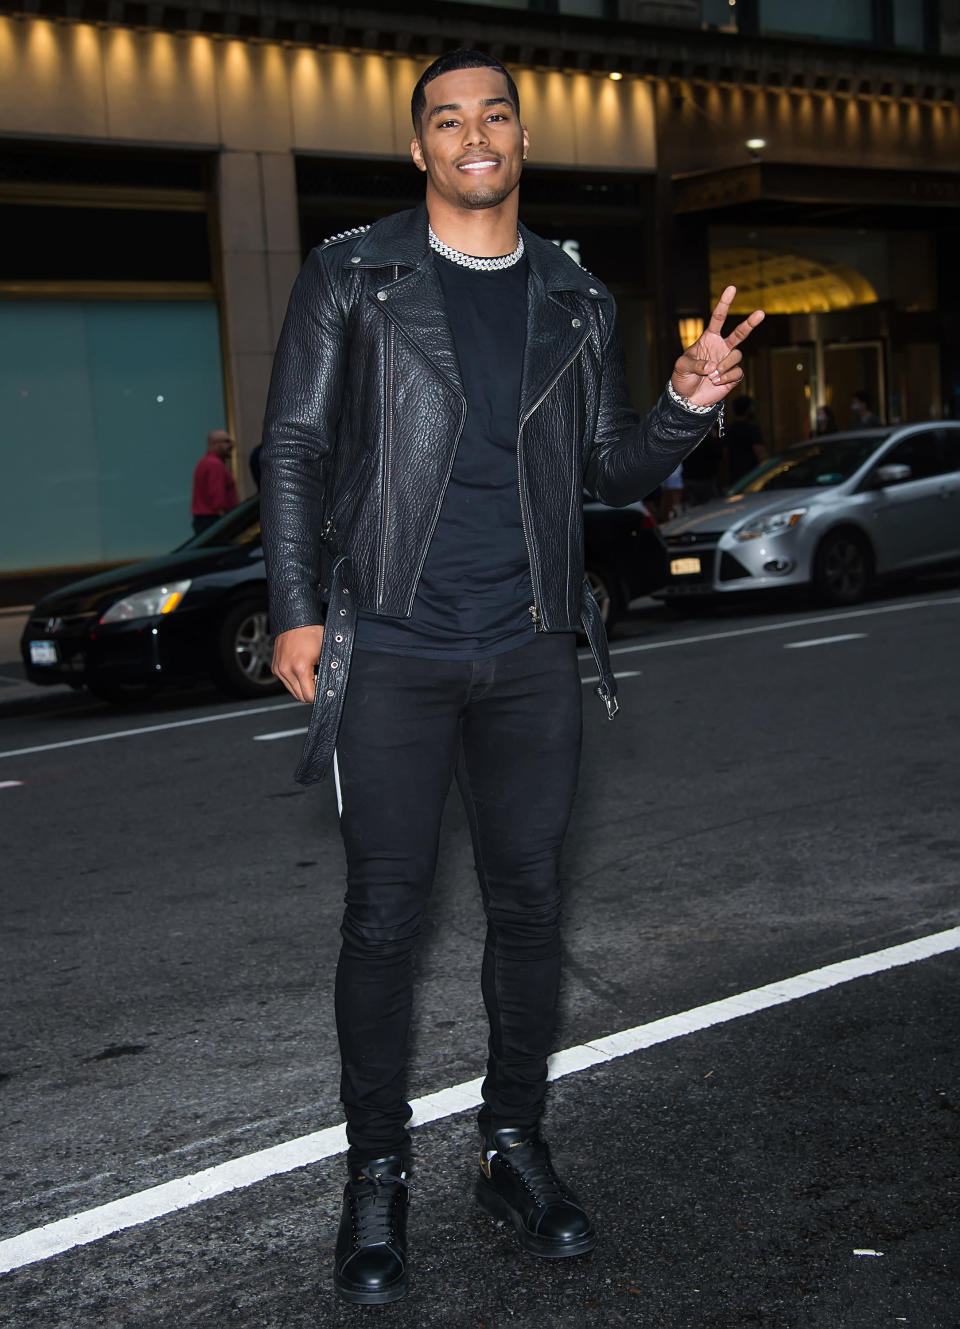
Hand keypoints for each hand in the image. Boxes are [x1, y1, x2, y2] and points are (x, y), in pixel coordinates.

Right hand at [271, 625, 324, 702]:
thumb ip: (325, 670)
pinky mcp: (275, 667)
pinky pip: (286, 682)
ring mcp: (279, 669)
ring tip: (309, 674)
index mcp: (300, 668)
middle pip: (299, 696)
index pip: (309, 696)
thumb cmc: (311, 632)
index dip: (318, 695)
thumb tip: (326, 683)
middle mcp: (286, 670)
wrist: (295, 620)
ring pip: (292, 691)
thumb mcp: (324, 652)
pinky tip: (301, 670)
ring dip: (301, 687)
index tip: (323, 690)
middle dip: (310, 692)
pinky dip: (294, 680)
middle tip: (317, 681)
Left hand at [671, 286, 764, 407]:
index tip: (732, 288)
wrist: (688, 398)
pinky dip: (726, 377)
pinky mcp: (733, 376)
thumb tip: (712, 366)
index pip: (718, 318)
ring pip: (737, 356)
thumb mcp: (681, 367)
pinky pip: (737, 372)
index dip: (724, 303)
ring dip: (724, 365)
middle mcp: (722, 347)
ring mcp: (728, 361)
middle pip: (740, 333)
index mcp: (709, 339)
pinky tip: (716, 382)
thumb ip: (695, 364)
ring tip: (711, 375)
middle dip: (750, 323)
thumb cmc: (682, 378)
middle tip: (761, 313)